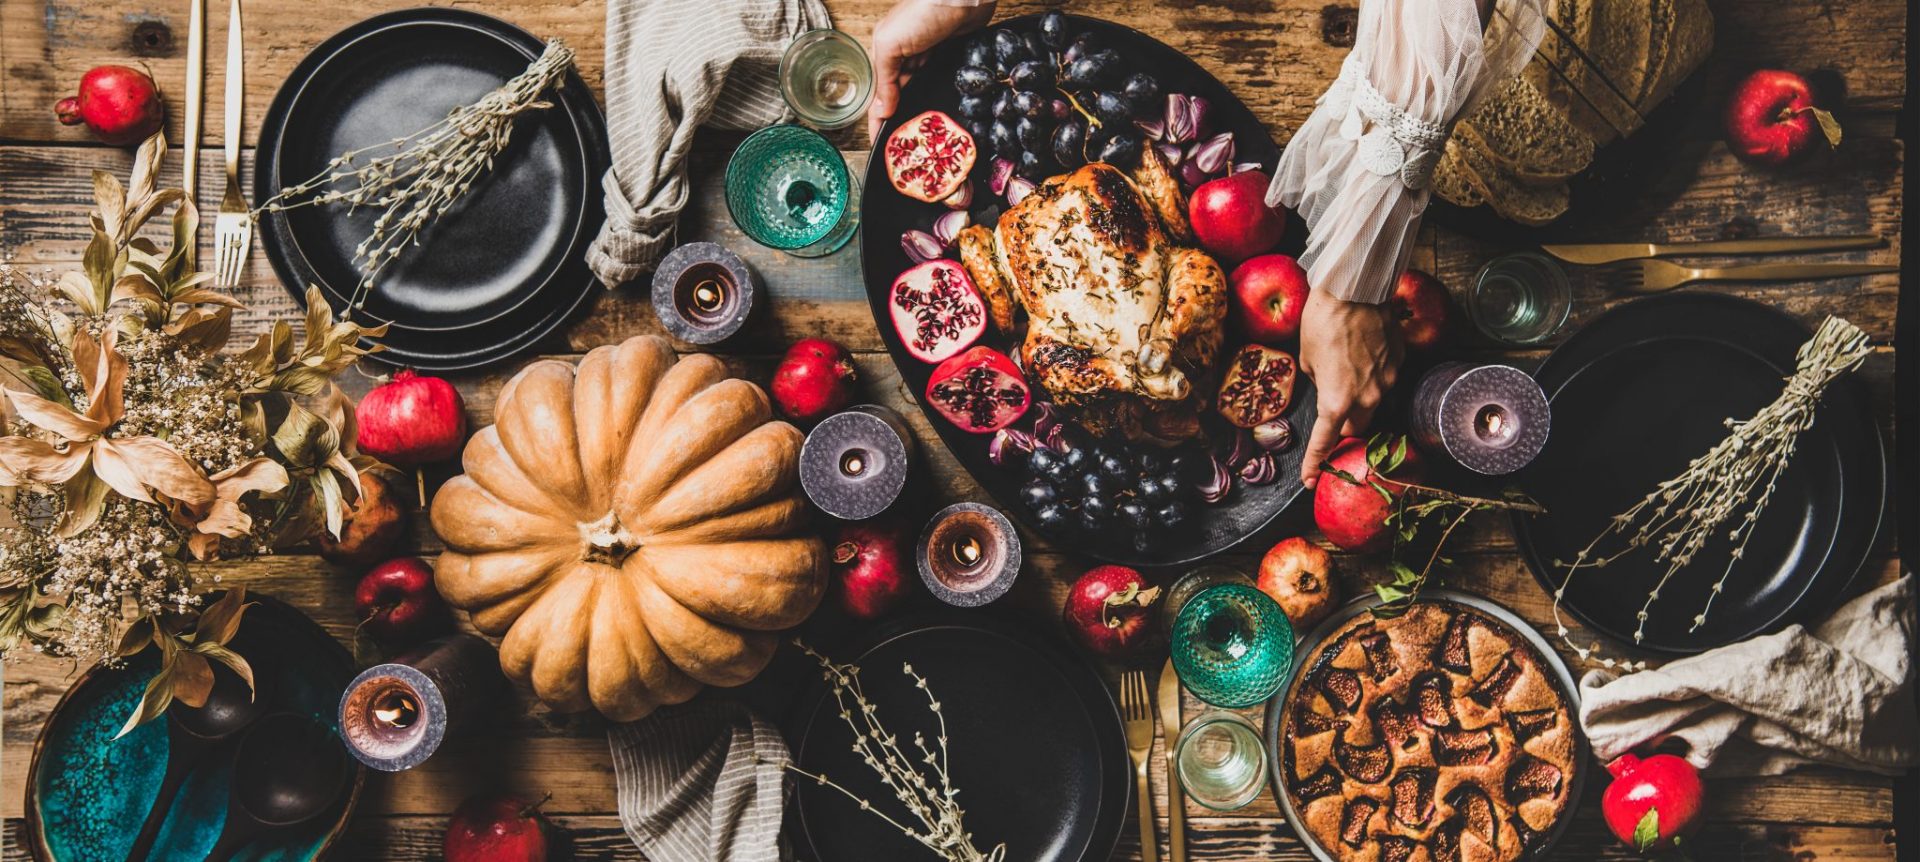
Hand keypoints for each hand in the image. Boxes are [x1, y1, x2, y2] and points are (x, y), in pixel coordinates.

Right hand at [867, 0, 996, 140]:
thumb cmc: (923, 12)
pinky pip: (939, 82)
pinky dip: (935, 96)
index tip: (878, 145)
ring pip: (918, 90)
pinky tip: (938, 112)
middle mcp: (905, 54)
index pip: (878, 93)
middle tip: (900, 147)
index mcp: (885, 50)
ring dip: (917, 110)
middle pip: (897, 94)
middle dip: (897, 118)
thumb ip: (885, 78)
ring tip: (918, 137)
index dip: (877, 120)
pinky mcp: (948, 54)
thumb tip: (882, 109)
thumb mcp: (891, 44)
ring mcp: (928, 55)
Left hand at [1297, 290, 1401, 487]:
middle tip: (1330, 416)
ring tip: (1346, 374)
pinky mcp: (1399, 362)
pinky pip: (1385, 380)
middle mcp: (1368, 397)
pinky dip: (1373, 377)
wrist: (1356, 287)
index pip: (1326, 441)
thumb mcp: (1306, 357)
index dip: (1316, 463)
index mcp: (1338, 400)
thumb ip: (1318, 381)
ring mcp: (1388, 380)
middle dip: (1342, 427)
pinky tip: (1362, 355)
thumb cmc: (1323, 320)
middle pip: (1356, 428)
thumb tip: (1327, 383)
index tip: (1310, 480)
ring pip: (1374, 405)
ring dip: (1359, 402)